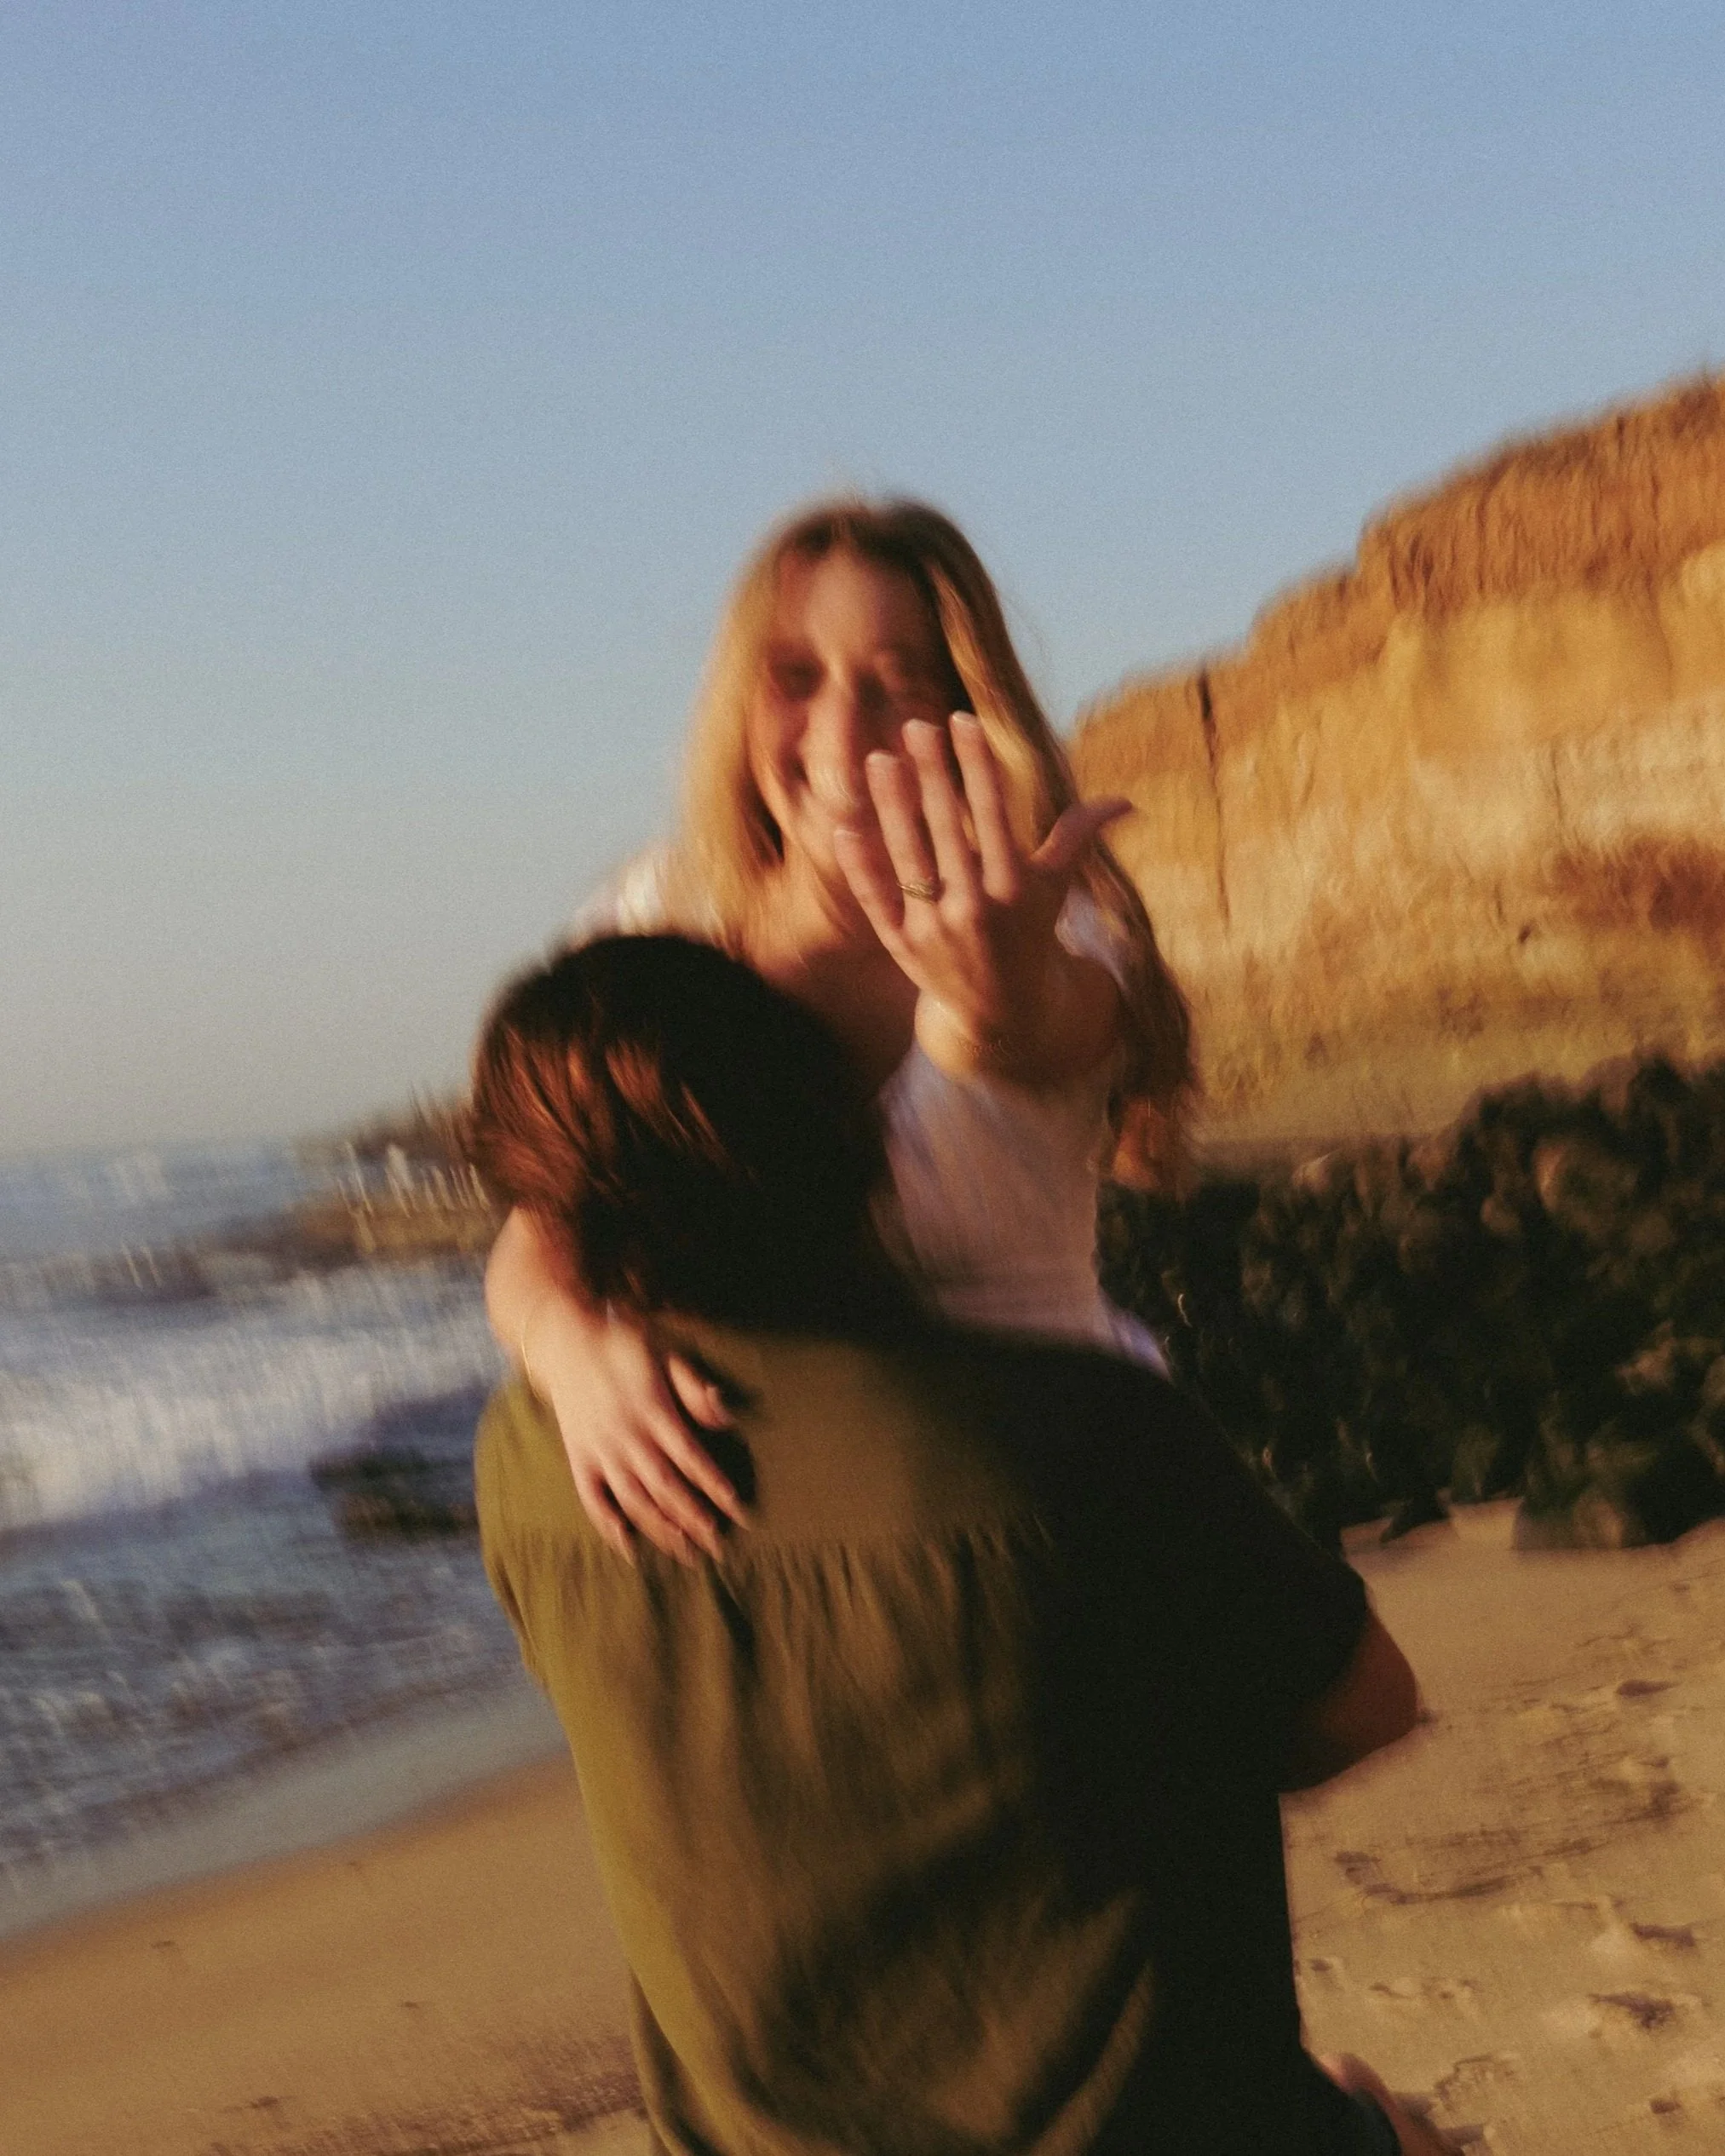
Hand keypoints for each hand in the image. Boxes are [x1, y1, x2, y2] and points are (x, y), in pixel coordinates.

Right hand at [523, 1292, 745, 1564]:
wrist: (566, 1342)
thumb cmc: (624, 1346)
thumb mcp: (664, 1353)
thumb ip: (693, 1387)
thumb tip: (726, 1414)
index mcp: (652, 1409)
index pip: (691, 1458)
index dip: (715, 1486)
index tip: (738, 1510)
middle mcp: (626, 1435)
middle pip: (666, 1487)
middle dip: (695, 1519)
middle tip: (720, 1548)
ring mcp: (600, 1450)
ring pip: (634, 1500)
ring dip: (662, 1530)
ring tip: (688, 1554)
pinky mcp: (578, 1459)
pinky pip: (592, 1499)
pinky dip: (608, 1526)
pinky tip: (629, 1548)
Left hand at [832, 713, 1128, 1071]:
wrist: (1002, 1012)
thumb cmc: (1029, 933)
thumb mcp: (1055, 889)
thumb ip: (1078, 838)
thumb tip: (1125, 801)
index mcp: (1015, 887)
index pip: (993, 812)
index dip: (976, 764)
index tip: (961, 720)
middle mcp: (975, 907)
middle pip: (948, 828)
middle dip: (932, 773)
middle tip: (915, 725)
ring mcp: (934, 928)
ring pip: (908, 856)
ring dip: (892, 806)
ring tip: (879, 758)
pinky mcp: (901, 945)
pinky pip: (877, 897)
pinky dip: (861, 864)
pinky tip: (846, 824)